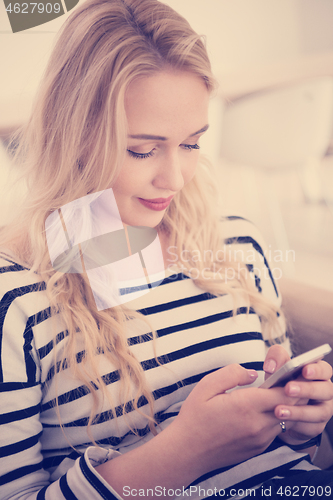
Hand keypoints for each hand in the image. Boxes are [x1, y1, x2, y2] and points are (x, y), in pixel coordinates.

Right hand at [170, 363, 296, 476]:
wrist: (187, 452)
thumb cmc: (194, 417)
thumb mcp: (206, 386)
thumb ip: (232, 374)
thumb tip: (253, 373)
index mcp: (246, 406)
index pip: (285, 393)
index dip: (290, 382)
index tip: (284, 372)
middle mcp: (258, 425)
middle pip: (291, 407)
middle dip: (291, 393)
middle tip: (283, 380)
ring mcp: (260, 439)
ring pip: (285, 419)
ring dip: (284, 406)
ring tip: (272, 393)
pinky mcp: (258, 448)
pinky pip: (275, 430)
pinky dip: (275, 419)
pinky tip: (261, 410)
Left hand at [263, 345, 332, 444]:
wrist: (279, 409)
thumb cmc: (282, 382)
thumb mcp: (278, 367)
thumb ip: (276, 359)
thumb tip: (271, 366)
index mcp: (318, 373)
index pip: (324, 369)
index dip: (316, 370)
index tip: (304, 370)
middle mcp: (325, 390)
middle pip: (325, 390)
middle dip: (307, 389)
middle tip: (288, 389)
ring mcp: (324, 409)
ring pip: (320, 411)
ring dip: (299, 411)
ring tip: (279, 410)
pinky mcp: (317, 425)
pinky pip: (311, 426)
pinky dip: (297, 423)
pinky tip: (282, 421)